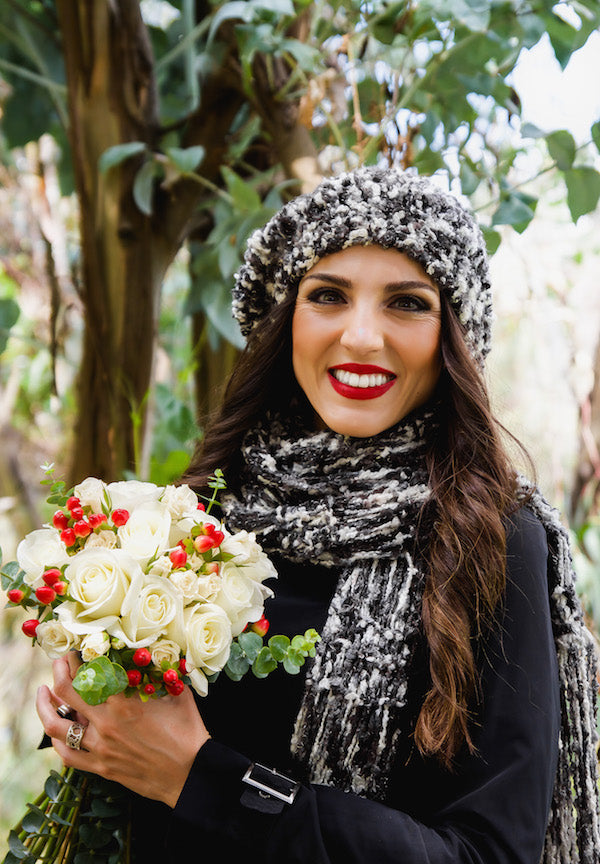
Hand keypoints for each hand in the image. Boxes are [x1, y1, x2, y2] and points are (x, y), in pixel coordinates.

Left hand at [36, 654, 209, 807]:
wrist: (190, 774)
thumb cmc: (188, 732)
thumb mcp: (177, 694)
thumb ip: (161, 674)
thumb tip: (156, 654)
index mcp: (124, 703)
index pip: (87, 674)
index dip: (76, 659)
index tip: (75, 650)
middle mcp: (106, 725)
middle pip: (65, 693)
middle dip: (58, 672)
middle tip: (59, 663)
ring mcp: (100, 749)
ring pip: (56, 726)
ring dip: (44, 706)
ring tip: (42, 693)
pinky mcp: (101, 768)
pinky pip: (68, 755)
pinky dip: (56, 741)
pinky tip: (57, 731)